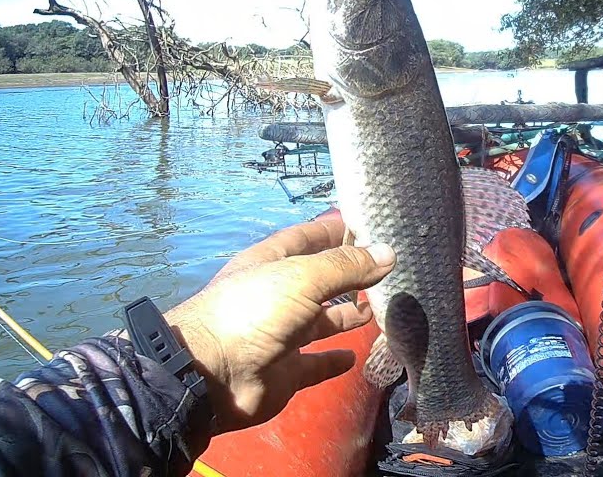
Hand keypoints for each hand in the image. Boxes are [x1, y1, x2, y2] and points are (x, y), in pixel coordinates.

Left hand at [164, 215, 394, 432]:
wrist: (212, 374)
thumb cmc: (255, 311)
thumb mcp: (303, 277)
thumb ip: (346, 266)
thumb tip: (389, 253)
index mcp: (272, 263)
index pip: (309, 237)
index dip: (337, 230)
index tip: (372, 227)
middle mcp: (276, 295)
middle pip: (318, 279)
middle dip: (348, 275)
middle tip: (387, 272)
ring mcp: (280, 334)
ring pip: (320, 321)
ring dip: (346, 315)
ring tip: (378, 309)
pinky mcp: (285, 371)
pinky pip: (315, 362)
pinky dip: (333, 360)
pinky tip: (354, 356)